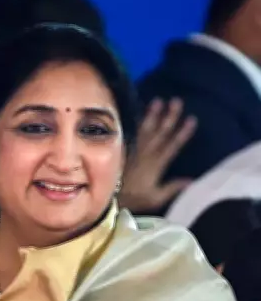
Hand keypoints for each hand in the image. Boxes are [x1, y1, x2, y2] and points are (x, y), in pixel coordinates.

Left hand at [118, 98, 196, 213]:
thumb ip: (173, 188)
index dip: (182, 133)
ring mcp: (133, 150)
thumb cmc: (133, 199)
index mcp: (155, 165)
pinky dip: (137, 121)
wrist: (108, 198)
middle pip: (160, 133)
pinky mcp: (124, 148)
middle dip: (169, 117)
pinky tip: (142, 111)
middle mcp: (145, 155)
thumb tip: (192, 180)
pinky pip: (131, 132)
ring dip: (152, 115)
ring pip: (145, 130)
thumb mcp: (155, 198)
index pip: (172, 146)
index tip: (192, 119)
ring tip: (158, 101)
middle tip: (177, 101)